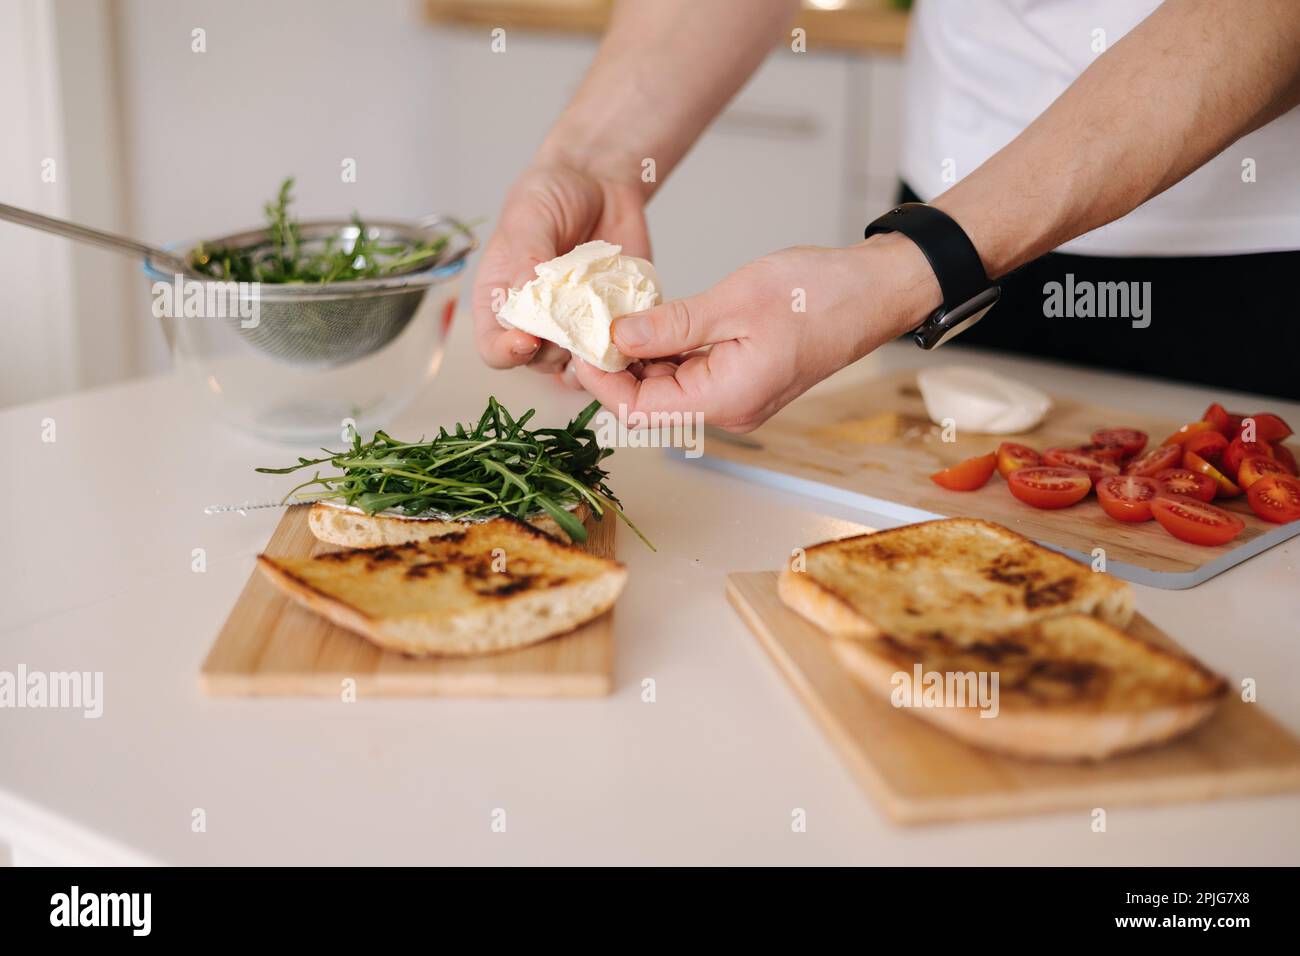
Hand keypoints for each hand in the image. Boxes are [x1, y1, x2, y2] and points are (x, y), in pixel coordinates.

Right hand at [472, 162, 650, 385]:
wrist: (599, 182)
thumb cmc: (550, 195)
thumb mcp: (529, 216)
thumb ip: (527, 255)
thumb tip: (526, 291)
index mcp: (501, 300)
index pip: (494, 348)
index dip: (506, 352)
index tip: (526, 339)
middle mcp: (535, 320)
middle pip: (537, 363)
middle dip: (554, 351)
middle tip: (575, 324)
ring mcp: (575, 324)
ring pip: (578, 364)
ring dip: (590, 356)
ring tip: (603, 326)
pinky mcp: (610, 319)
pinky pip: (616, 348)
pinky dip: (623, 344)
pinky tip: (630, 322)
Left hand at [572, 235, 940, 430]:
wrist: (876, 291)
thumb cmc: (821, 295)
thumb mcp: (734, 300)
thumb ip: (672, 324)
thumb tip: (619, 337)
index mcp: (727, 399)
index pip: (640, 410)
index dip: (602, 381)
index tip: (581, 345)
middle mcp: (730, 410)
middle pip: (650, 403)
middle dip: (615, 368)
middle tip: (591, 324)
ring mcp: (737, 398)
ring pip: (667, 389)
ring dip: (639, 358)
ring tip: (616, 317)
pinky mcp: (742, 380)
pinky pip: (690, 376)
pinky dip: (666, 352)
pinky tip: (652, 321)